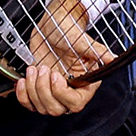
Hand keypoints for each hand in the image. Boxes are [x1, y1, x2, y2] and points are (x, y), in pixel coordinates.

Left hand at [16, 0, 114, 115]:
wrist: (51, 26)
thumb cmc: (68, 31)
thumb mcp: (81, 40)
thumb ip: (98, 51)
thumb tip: (112, 58)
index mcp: (85, 83)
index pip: (76, 103)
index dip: (61, 93)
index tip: (56, 75)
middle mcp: (70, 90)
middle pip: (56, 109)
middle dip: (44, 89)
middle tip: (43, 68)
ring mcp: (53, 92)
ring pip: (41, 108)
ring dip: (33, 88)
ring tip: (34, 68)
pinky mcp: (38, 89)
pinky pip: (29, 104)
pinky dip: (22, 95)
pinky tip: (24, 80)